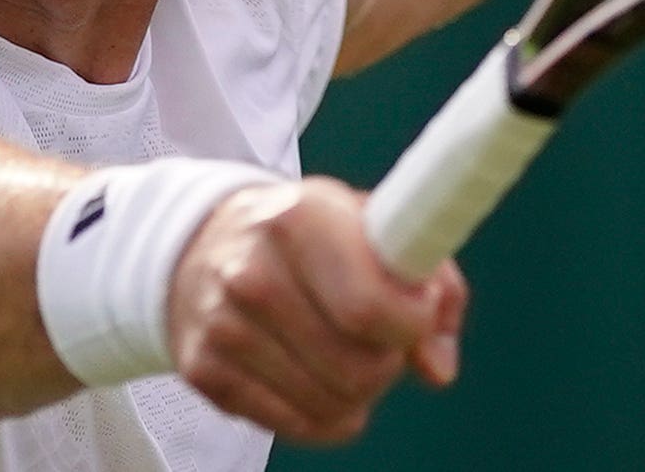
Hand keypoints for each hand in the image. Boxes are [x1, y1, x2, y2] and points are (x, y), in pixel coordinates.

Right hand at [167, 178, 466, 443]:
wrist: (207, 242)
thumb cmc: (308, 235)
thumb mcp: (373, 226)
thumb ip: (433, 283)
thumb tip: (438, 367)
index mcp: (298, 219)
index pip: (368, 308)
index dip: (413, 323)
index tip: (418, 313)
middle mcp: (252, 273)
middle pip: (357, 368)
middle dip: (388, 361)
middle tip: (381, 337)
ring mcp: (223, 326)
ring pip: (332, 404)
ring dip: (358, 392)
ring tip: (347, 352)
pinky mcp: (206, 371)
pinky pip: (297, 426)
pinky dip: (325, 414)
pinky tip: (320, 377)